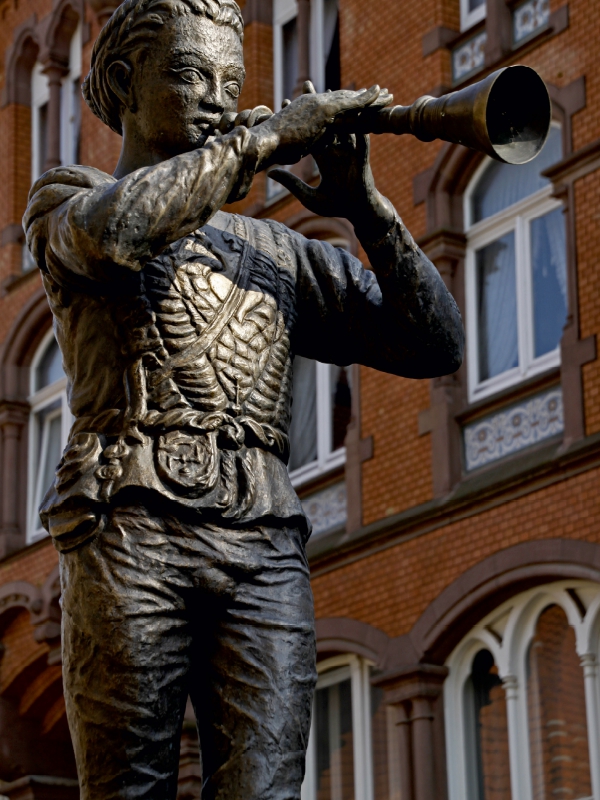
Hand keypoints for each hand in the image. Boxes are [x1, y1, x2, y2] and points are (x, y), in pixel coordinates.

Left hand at [268, 84, 394, 232]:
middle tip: (305, 85)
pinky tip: (354, 110)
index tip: (286, 103)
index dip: (299, 120)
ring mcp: (350, 151)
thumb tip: (271, 174)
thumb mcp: (308, 196)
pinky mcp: (361, 156)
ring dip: (338, 107)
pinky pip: (360, 136)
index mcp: (324, 158)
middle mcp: (337, 150)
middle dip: (317, 104)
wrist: (357, 212)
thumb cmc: (335, 206)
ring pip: (344, 124)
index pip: (310, 134)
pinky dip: (358, 124)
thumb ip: (292, 184)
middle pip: (326, 122)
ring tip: (329, 91)